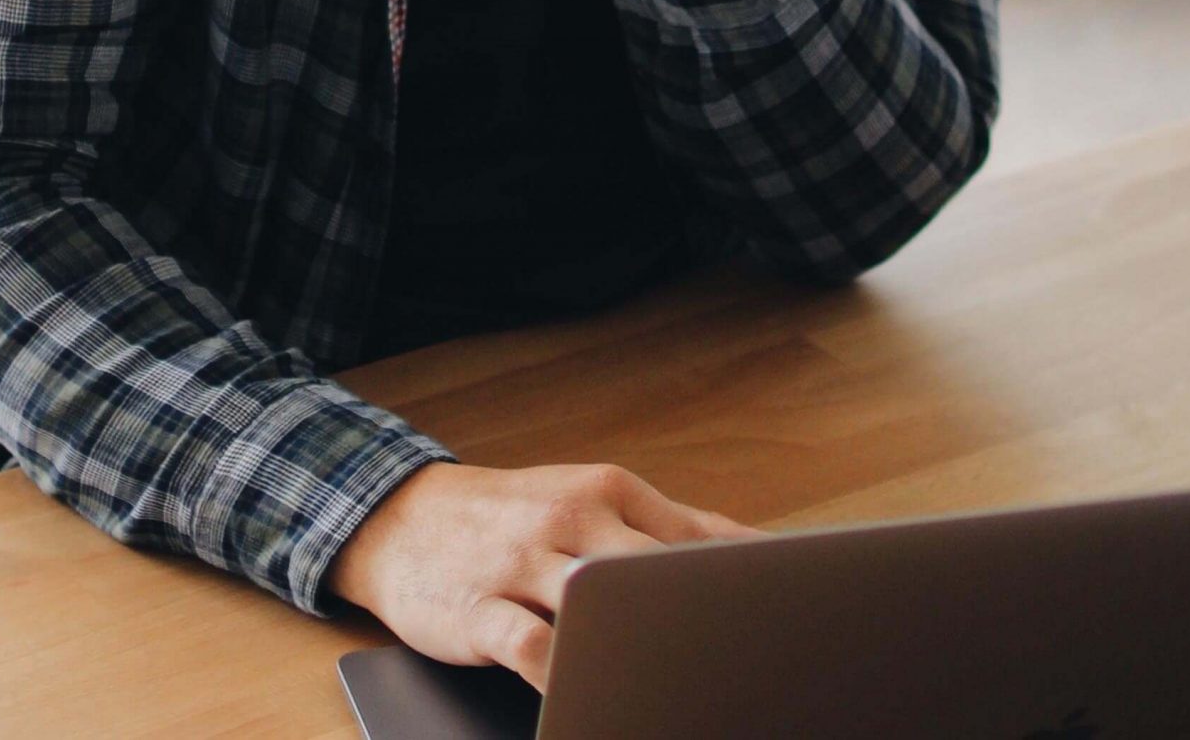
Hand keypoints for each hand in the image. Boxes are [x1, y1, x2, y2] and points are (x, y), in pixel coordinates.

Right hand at [325, 460, 767, 693]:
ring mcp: (523, 562)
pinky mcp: (480, 610)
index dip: (749, 587)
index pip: (697, 540)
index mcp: (608, 491)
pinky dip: (567, 676)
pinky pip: (531, 649)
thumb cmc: (511, 515)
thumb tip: (759, 546)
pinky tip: (589, 699)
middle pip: (658, 572)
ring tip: (682, 692)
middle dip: (705, 621)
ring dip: (640, 649)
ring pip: (598, 603)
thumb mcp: (589, 499)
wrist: (399, 517)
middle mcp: (571, 519)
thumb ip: (673, 524)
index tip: (791, 623)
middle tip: (749, 669)